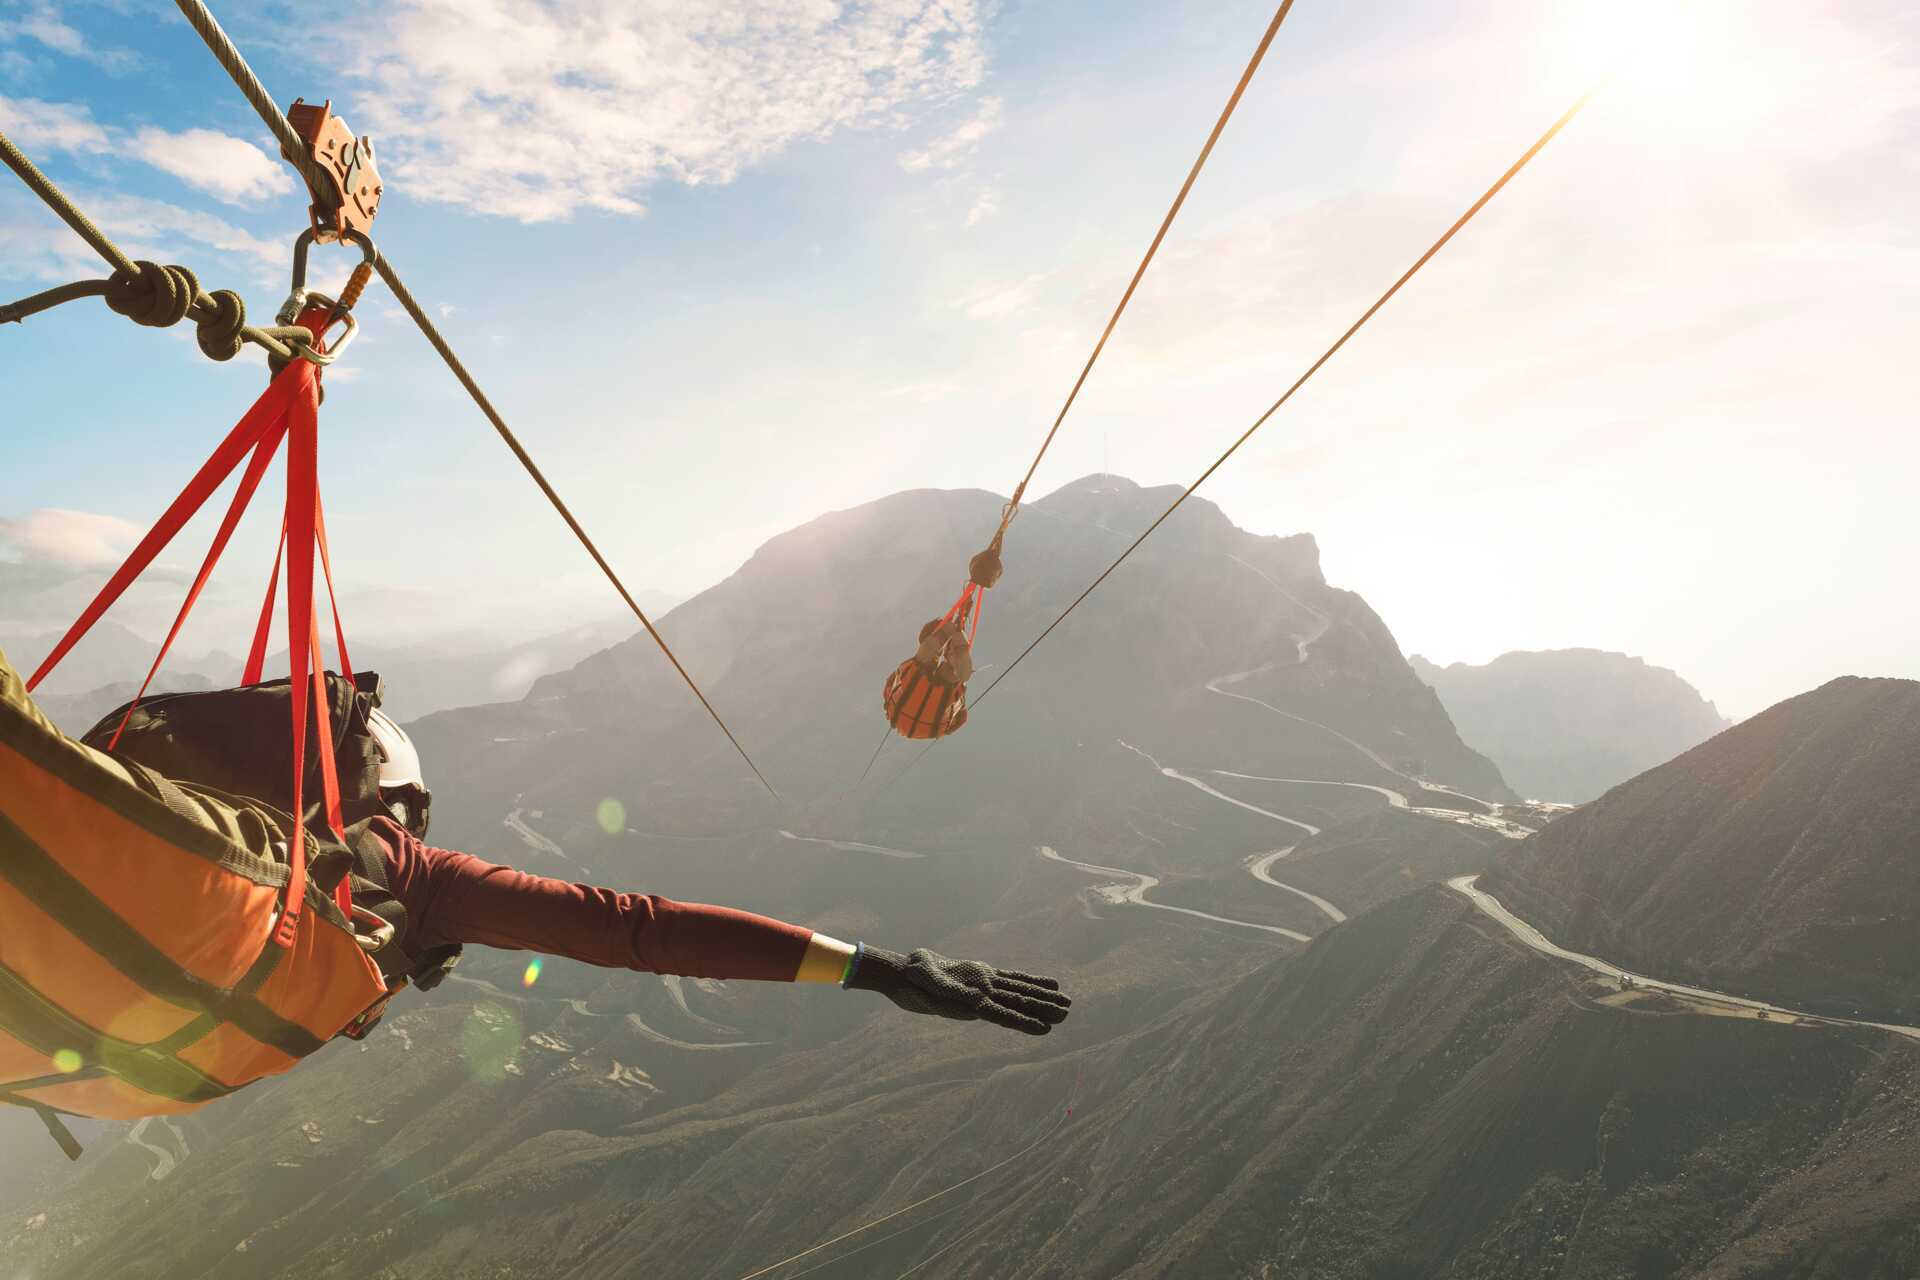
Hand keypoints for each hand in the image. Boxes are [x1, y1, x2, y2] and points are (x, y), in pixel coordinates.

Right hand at [846, 947, 1070, 1034]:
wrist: (903, 974)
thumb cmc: (912, 979)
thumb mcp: (928, 984)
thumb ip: (950, 993)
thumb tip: (977, 1002)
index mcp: (971, 1001)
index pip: (1004, 1014)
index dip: (1025, 1021)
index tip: (1046, 1029)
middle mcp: (982, 995)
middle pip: (1018, 1003)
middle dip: (1043, 1009)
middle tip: (1067, 1014)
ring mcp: (984, 985)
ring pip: (1019, 992)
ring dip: (1042, 999)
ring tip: (1065, 1005)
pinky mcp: (982, 976)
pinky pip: (1012, 978)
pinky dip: (1030, 981)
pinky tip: (1048, 984)